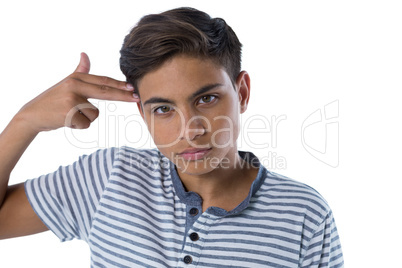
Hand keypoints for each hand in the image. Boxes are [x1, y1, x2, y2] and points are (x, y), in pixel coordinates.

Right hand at [16, 53, 138, 132]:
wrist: (32, 115)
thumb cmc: (52, 100)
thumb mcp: (65, 83)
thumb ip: (79, 71)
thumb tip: (85, 55)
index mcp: (75, 78)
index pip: (102, 81)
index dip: (118, 85)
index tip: (132, 87)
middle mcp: (74, 86)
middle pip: (105, 92)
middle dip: (123, 96)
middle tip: (136, 98)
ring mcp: (71, 99)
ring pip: (95, 114)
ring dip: (86, 118)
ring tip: (71, 114)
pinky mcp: (69, 113)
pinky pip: (87, 124)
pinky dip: (79, 126)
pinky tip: (67, 121)